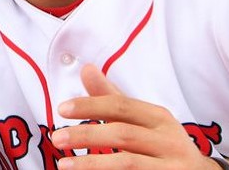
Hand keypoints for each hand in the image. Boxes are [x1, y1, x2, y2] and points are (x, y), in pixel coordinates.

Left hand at [51, 63, 217, 168]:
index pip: (121, 105)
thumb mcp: (143, 119)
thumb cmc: (163, 144)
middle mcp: (168, 140)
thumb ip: (112, 98)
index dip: (91, 105)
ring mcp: (172, 167)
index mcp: (159, 117)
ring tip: (63, 165)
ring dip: (93, 164)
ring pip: (128, 163)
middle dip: (86, 135)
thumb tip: (86, 68)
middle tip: (56, 138)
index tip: (61, 109)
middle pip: (123, 134)